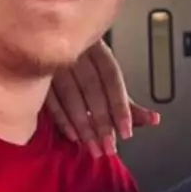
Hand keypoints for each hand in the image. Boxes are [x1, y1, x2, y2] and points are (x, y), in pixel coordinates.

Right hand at [47, 41, 160, 157]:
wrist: (46, 43)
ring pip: (70, 96)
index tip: (127, 133)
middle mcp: (77, 53)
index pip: (113, 79)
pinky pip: (50, 100)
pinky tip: (73, 137)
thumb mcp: (106, 82)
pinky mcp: (36, 74)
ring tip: (94, 148)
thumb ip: (127, 103)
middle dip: (102, 122)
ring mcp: (55, 62)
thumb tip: (155, 120)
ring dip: (83, 126)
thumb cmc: (84, 68)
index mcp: (98, 50)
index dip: (121, 107)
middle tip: (109, 148)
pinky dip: (62, 120)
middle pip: (92, 90)